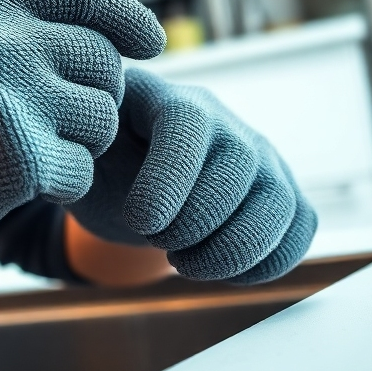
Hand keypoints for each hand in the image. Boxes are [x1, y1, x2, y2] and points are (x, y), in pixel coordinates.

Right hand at [0, 0, 164, 314]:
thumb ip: (18, 26)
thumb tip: (112, 29)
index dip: (124, 13)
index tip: (150, 42)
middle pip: (101, 59)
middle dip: (96, 95)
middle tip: (56, 121)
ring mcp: (6, 96)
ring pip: (102, 115)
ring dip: (81, 142)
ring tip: (27, 149)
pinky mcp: (19, 157)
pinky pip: (84, 168)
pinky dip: (63, 183)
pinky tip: (18, 183)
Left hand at [68, 68, 316, 283]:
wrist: (126, 181)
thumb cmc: (100, 164)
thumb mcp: (79, 154)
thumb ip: (77, 149)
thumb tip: (71, 153)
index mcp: (167, 100)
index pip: (188, 124)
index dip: (167, 181)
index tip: (139, 222)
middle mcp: (224, 122)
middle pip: (239, 165)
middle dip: (195, 222)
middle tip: (157, 239)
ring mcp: (259, 157)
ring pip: (278, 203)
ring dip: (230, 251)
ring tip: (183, 261)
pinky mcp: (279, 194)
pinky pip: (300, 227)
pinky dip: (265, 263)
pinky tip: (218, 270)